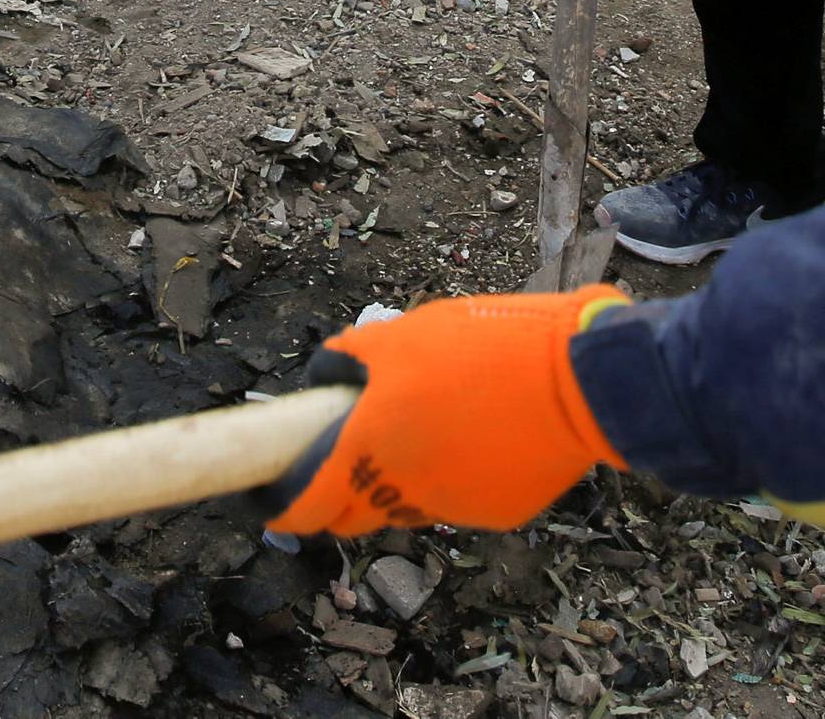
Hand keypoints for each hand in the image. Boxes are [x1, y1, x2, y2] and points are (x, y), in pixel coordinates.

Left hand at [266, 288, 627, 537]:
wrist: (579, 381)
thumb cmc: (484, 347)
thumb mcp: (402, 335)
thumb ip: (352, 360)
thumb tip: (324, 373)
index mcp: (373, 448)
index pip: (310, 503)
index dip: (284, 505)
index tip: (268, 498)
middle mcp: (407, 491)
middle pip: (352, 512)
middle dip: (334, 493)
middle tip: (334, 454)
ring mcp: (453, 508)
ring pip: (402, 505)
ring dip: (391, 480)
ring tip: (413, 423)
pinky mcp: (495, 512)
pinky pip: (451, 498)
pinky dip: (443, 474)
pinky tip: (464, 432)